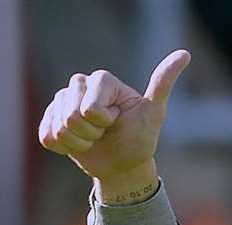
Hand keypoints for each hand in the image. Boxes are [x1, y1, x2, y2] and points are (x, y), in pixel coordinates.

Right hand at [37, 49, 189, 199]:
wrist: (124, 164)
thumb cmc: (140, 138)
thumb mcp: (154, 113)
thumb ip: (162, 84)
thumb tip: (185, 53)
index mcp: (102, 79)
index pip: (90, 107)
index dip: (103, 121)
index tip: (117, 120)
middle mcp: (79, 84)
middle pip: (71, 115)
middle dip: (90, 133)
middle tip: (105, 133)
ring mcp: (62, 101)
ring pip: (58, 127)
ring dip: (78, 142)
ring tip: (93, 139)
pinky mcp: (50, 119)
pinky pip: (46, 136)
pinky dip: (63, 148)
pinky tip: (77, 144)